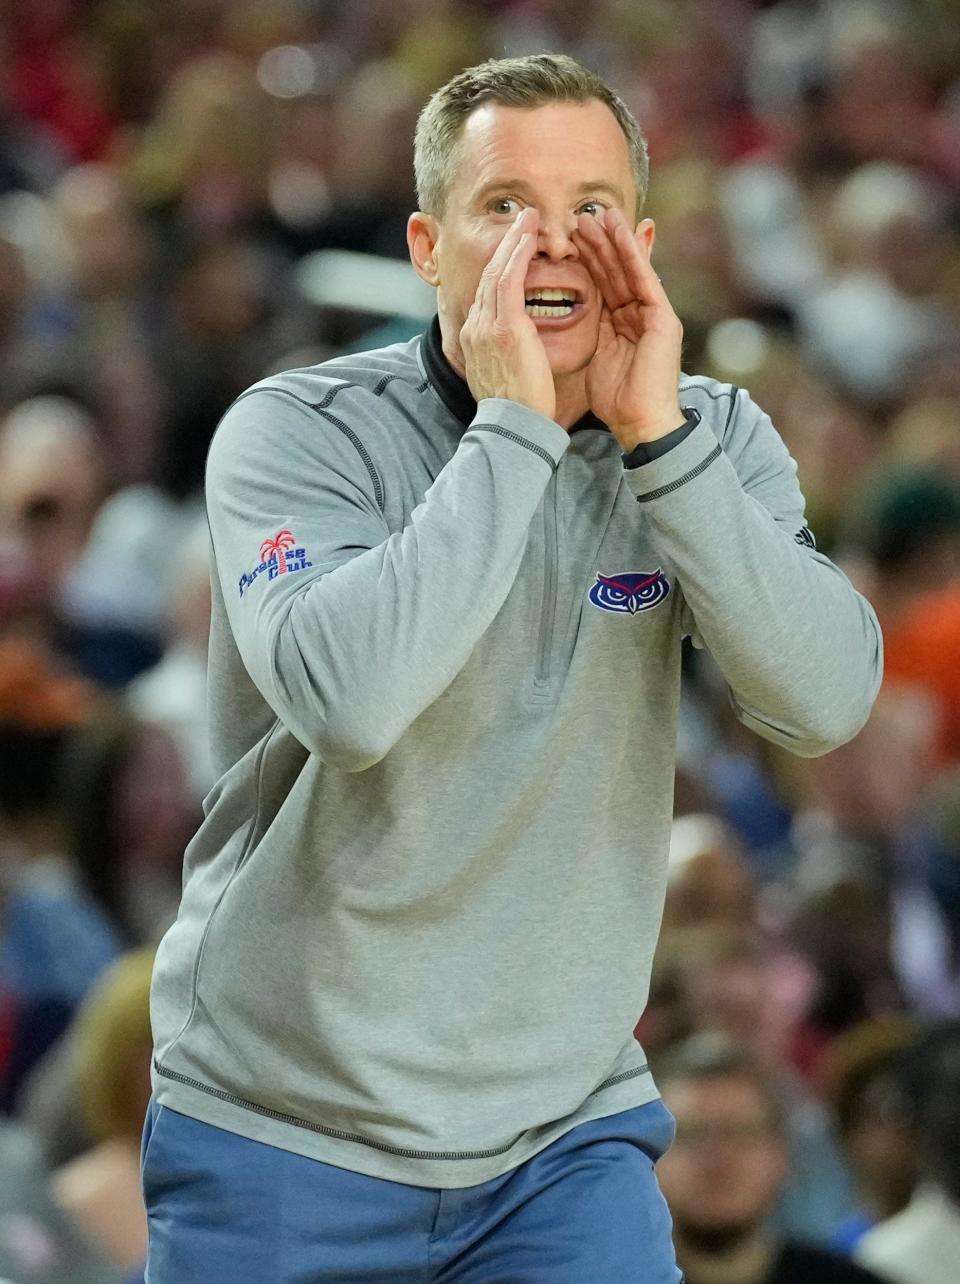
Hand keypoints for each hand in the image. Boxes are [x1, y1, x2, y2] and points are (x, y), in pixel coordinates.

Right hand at [460, 208, 556, 421]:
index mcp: (475, 340)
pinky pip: (510, 279)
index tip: (514, 249)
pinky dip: (519, 253)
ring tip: (529, 218)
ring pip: (498, 271)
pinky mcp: (505, 327)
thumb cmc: (517, 411)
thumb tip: (514, 350)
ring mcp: (487, 326)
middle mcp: (475, 328)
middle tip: (522, 220)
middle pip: (489, 276)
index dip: (501, 266)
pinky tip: (530, 235)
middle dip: (505, 245)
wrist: (513, 428)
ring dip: (514, 240)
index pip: (487, 293)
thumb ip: (504, 356)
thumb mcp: (503, 378)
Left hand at [573, 209, 683, 449]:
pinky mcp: (664, 317)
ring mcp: (655, 314)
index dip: (589, 261)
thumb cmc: (616, 400)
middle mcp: (641, 314)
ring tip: (597, 213)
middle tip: (579, 217)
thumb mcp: (597, 357)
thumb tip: (575, 317)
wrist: (640, 423)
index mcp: (623, 324)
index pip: (604, 284)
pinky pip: (645, 278)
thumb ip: (593, 331)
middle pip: (617, 272)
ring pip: (631, 269)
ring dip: (614, 239)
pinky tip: (620, 231)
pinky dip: (632, 253)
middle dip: (599, 244)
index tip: (569, 239)